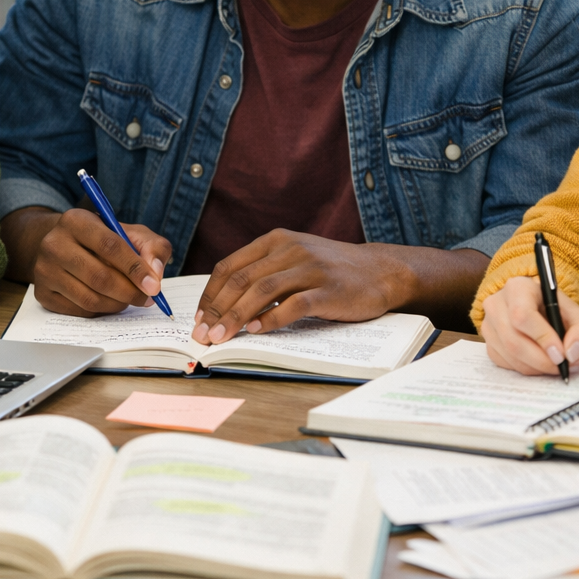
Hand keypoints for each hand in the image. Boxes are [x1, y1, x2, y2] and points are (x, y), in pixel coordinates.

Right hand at [31, 208, 172, 316]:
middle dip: (129, 292)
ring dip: (117, 304)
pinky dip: (101, 310)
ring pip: (90, 298)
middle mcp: (54, 243)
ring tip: (130, 299)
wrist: (66, 245)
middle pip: (99, 276)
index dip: (135, 268)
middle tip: (147, 298)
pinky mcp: (42, 293)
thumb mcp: (131, 233)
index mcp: (76, 220)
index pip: (110, 245)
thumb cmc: (104, 240)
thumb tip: (155, 272)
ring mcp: (44, 270)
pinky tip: (110, 301)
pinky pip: (79, 311)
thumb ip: (152, 247)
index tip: (154, 286)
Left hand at [190, 229, 408, 344]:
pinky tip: (257, 332)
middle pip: (241, 280)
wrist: (380, 271)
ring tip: (220, 338)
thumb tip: (223, 304)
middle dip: (216, 310)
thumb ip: (264, 271)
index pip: (229, 266)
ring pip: (262, 291)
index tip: (198, 319)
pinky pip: (294, 305)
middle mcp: (290, 249)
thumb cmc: (331, 270)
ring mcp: (310, 268)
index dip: (209, 295)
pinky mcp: (328, 289)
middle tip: (202, 335)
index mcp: (276, 240)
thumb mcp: (294, 258)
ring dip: (236, 317)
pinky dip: (272, 319)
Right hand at [479, 275, 578, 375]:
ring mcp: (488, 322)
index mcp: (517, 287)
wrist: (536, 308)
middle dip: (541, 360)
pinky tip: (539, 363)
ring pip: (508, 354)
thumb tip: (571, 353)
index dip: (542, 337)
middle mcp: (496, 303)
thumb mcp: (576, 314)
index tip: (561, 354)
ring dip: (535, 367)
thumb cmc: (555, 310)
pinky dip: (525, 369)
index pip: (522, 314)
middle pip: (513, 339)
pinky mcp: (487, 341)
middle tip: (562, 367)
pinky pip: (504, 363)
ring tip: (556, 365)